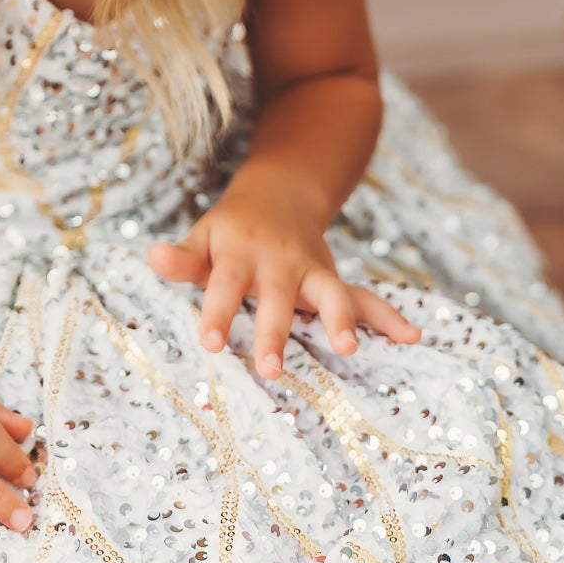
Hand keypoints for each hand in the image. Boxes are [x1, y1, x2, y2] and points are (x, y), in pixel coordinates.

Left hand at [147, 165, 421, 379]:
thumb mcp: (204, 237)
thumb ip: (181, 257)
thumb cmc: (231, 230)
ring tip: (350, 349)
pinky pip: (366, 298)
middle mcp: (280, 262)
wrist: (281, 192)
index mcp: (241, 253)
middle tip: (271, 370)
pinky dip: (389, 316)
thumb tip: (151, 255)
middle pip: (279, 298)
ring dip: (341, 319)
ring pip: (331, 293)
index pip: (224, 286)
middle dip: (276, 332)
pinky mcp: (334, 280)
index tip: (211, 343)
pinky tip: (412, 336)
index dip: (218, 313)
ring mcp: (312, 270)